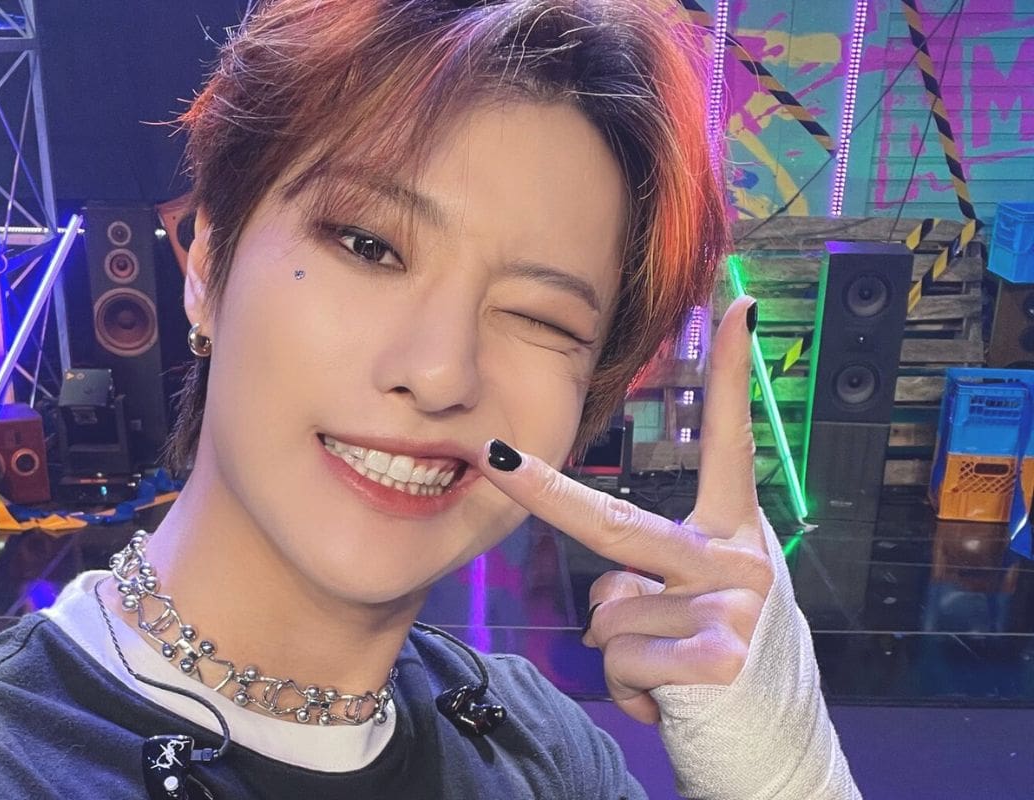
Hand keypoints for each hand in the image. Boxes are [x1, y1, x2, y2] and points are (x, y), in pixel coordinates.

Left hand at [479, 296, 772, 724]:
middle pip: (613, 525)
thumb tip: (605, 591)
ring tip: (671, 676)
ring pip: (607, 618)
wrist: (771, 747)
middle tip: (492, 456)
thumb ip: (650, 579)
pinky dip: (632, 692)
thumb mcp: (696, 608)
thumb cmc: (722, 667)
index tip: (732, 306)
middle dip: (541, 492)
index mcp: (734, 536)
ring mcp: (732, 606)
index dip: (728, 375)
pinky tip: (673, 702)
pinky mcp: (719, 656)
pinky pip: (619, 663)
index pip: (730, 444)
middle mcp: (739, 560)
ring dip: (622, 656)